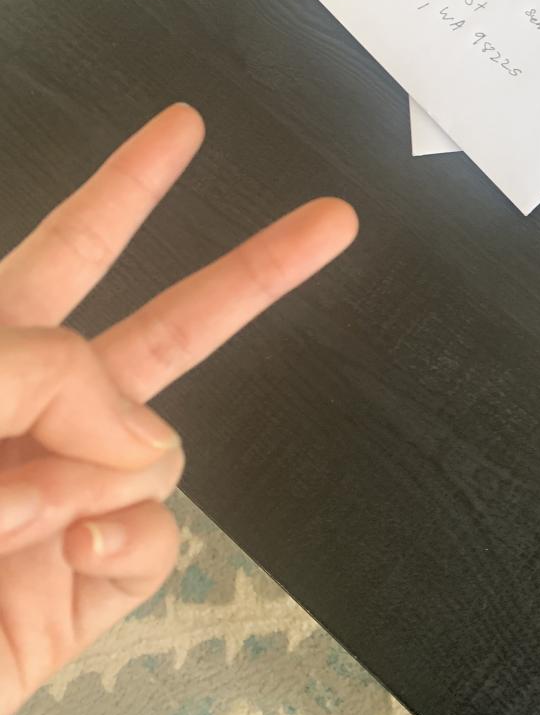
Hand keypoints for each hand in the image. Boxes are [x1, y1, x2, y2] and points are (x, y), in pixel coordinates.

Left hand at [0, 104, 356, 714]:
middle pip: (168, 331)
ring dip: (96, 472)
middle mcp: (34, 417)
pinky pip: (156, 538)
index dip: (130, 186)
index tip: (184, 130)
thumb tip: (144, 434)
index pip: (70, 248)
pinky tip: (70, 554)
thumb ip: (52, 367)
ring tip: (10, 515)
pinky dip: (122, 540)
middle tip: (332, 219)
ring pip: (158, 450)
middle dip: (253, 275)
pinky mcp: (82, 584)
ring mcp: (65, 500)